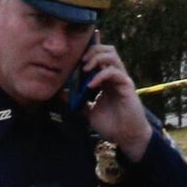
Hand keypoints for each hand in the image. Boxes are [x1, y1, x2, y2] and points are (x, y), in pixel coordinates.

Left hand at [78, 38, 150, 161]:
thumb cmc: (111, 124)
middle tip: (79, 62)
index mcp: (106, 79)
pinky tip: (91, 85)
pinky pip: (114, 72)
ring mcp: (121, 79)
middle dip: (92, 50)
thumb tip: (60, 93)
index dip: (89, 49)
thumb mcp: (88, 111)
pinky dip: (101, 75)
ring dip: (96, 58)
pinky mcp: (126, 86)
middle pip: (107, 50)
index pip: (99, 56)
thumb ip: (77, 101)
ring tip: (85, 69)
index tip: (75, 51)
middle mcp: (114, 76)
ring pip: (112, 55)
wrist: (126, 137)